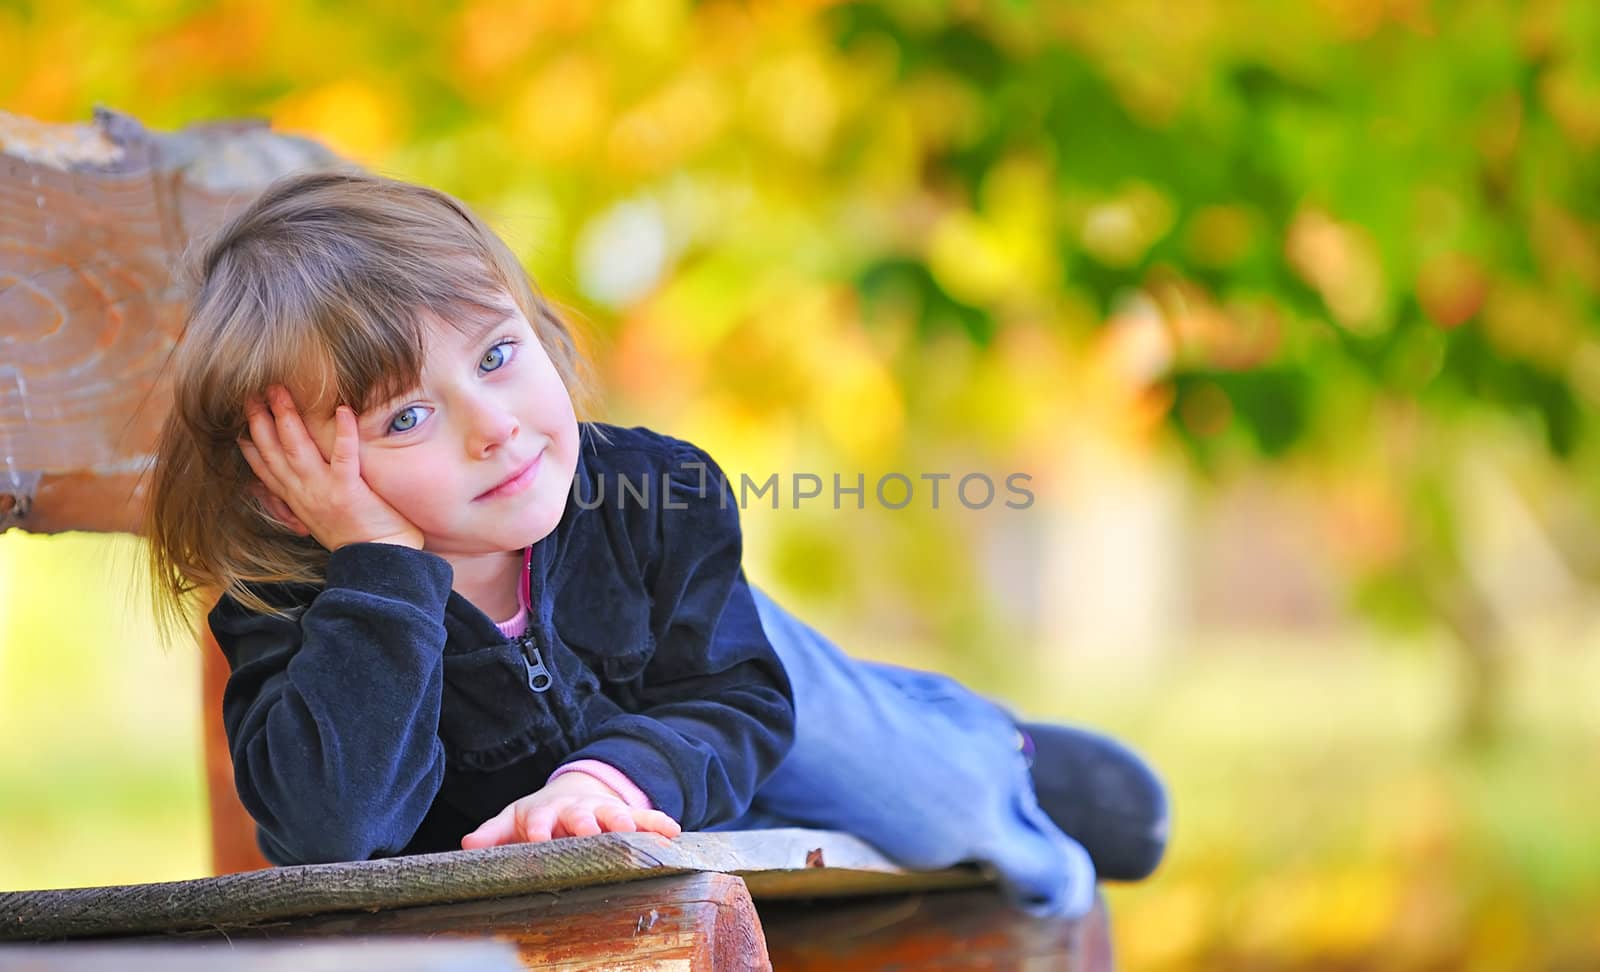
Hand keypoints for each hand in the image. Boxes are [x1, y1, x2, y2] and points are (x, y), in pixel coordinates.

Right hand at [238, 385, 423, 551]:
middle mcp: (302, 494)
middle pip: (274, 451)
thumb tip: (289, 483)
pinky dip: (343, 432)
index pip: (264, 467)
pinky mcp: (348, 491)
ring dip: (287, 417)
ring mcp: (323, 491)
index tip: (237, 418)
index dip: (249, 442)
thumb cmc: (356, 537)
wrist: (378, 561)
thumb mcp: (317, 518)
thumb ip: (302, 497)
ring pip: (297, 448)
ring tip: (280, 390)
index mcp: (295, 500)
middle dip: (260, 420)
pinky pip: (343, 456)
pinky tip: (343, 409)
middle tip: (252, 392)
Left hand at [460, 772, 681, 848]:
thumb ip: (493, 833)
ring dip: (624, 822)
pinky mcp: (626, 816)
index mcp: (546, 812)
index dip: (540, 827)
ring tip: (633, 833)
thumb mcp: (513, 820)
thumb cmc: (539, 815)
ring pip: (616, 814)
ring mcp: (603, 810)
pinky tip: (674, 831)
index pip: (540, 818)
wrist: (572, 792)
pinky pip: (645, 817)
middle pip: (581, 815)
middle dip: (586, 824)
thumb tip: (467, 845)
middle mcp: (576, 809)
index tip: (539, 838)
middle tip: (591, 833)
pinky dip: (658, 823)